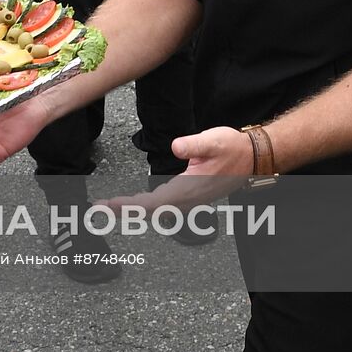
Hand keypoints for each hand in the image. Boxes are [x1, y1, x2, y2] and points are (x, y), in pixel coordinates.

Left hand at [97, 125, 251, 214]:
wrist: (253, 156)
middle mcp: (188, 199)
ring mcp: (190, 199)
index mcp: (189, 188)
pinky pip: (164, 206)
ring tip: (111, 207)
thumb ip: (193, 145)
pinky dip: (146, 206)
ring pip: (156, 210)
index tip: (110, 205)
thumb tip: (175, 147)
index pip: (153, 203)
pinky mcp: (191, 195)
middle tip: (98, 208)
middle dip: (123, 210)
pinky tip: (136, 203)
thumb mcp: (213, 140)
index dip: (130, 206)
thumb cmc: (233, 148)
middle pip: (150, 211)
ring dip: (133, 209)